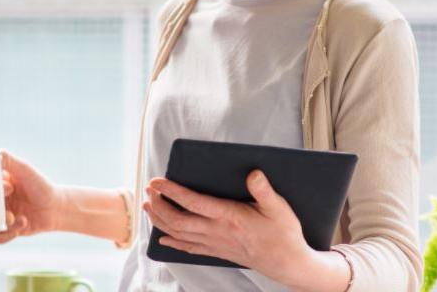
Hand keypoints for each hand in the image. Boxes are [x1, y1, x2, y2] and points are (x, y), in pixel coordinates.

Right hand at [0, 150, 61, 243]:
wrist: (56, 208)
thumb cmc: (41, 186)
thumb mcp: (26, 170)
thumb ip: (10, 161)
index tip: (10, 188)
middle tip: (10, 212)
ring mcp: (0, 215)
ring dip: (1, 225)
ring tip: (18, 220)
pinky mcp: (6, 230)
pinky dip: (2, 237)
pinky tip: (19, 228)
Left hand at [143, 169, 315, 286]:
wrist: (288, 264)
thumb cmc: (284, 234)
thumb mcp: (279, 208)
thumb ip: (264, 190)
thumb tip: (253, 173)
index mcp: (229, 217)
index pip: (193, 202)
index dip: (172, 191)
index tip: (157, 181)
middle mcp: (217, 231)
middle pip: (178, 220)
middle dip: (160, 205)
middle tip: (149, 190)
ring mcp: (215, 244)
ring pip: (179, 234)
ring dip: (160, 221)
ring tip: (148, 206)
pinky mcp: (217, 252)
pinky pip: (189, 248)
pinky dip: (173, 242)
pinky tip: (163, 238)